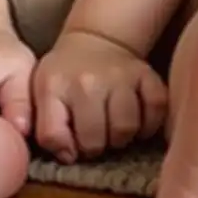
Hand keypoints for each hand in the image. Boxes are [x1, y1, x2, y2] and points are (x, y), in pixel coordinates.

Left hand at [32, 30, 167, 162]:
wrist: (96, 40)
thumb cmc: (66, 74)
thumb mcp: (41, 93)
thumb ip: (46, 128)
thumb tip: (67, 156)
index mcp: (54, 84)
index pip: (53, 137)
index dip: (64, 148)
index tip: (71, 140)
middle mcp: (88, 80)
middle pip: (95, 140)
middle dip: (95, 146)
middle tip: (95, 135)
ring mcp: (120, 75)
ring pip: (126, 129)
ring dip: (121, 137)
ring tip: (114, 128)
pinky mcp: (147, 74)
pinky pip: (156, 111)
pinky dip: (150, 124)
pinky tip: (137, 121)